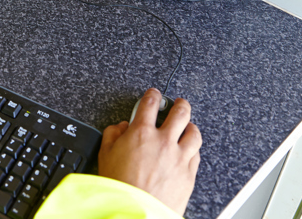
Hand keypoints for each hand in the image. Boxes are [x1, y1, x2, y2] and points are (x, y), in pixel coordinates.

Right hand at [98, 89, 200, 215]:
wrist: (135, 210)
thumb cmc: (120, 186)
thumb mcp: (105, 155)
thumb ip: (112, 135)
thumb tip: (120, 127)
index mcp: (142, 133)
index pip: (150, 103)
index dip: (153, 95)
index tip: (154, 95)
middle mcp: (164, 141)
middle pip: (180, 113)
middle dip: (180, 104)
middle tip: (179, 103)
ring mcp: (179, 157)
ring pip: (194, 134)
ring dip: (191, 126)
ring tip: (188, 125)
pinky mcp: (189, 174)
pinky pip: (196, 155)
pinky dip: (193, 149)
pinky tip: (190, 150)